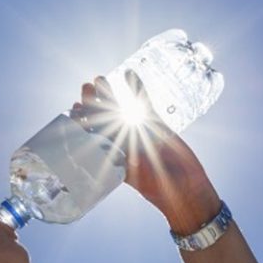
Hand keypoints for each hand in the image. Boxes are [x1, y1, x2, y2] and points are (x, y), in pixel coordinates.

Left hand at [71, 72, 220, 233]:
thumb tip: (111, 151)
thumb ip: (124, 162)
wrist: (187, 189)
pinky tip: (129, 73)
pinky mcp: (155, 124)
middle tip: (85, 87)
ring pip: (120, 107)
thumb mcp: (137, 177)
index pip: (92, 135)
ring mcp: (138, 131)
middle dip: (93, 103)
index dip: (82, 121)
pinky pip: (143, 102)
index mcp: (112, 156)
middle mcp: (122, 141)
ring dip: (109, 93)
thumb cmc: (160, 189)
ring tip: (99, 78)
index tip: (74, 109)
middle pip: (102, 118)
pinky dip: (137, 88)